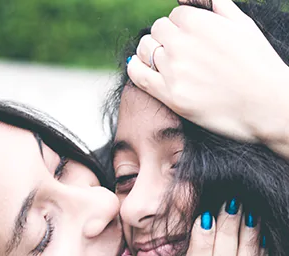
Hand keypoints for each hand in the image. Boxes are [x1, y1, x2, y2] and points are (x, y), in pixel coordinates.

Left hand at [127, 0, 288, 156]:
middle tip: (176, 52)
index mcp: (198, 22)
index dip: (179, 27)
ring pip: (145, 50)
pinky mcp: (169, 95)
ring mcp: (173, 70)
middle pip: (156, 31)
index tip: (186, 39)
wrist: (263, 104)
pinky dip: (135, 68)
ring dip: (150, 51)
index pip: (173, 16)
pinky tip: (139, 67)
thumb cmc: (257, 64)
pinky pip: (138, 75)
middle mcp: (181, 43)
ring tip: (162, 61)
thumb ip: (216, 4)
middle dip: (164, 38)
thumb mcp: (241, 23)